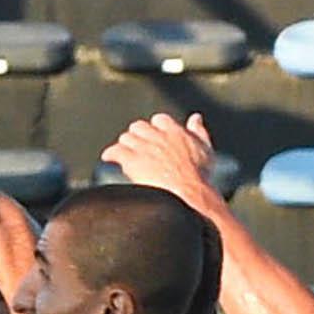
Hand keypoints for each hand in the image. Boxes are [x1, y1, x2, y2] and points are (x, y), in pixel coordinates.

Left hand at [102, 111, 221, 211]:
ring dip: (125, 146)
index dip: (156, 129)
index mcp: (175, 131)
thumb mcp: (206, 150)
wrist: (189, 195)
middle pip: (139, 127)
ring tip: (125, 155)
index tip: (155, 137)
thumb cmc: (200, 177)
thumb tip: (195, 118)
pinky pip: (115, 151)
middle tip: (137, 148)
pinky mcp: (132, 161)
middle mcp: (157, 136)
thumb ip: (199, 131)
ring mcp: (143, 148)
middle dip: (138, 136)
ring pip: (126, 138)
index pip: (159, 120)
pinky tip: (108, 158)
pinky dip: (110, 154)